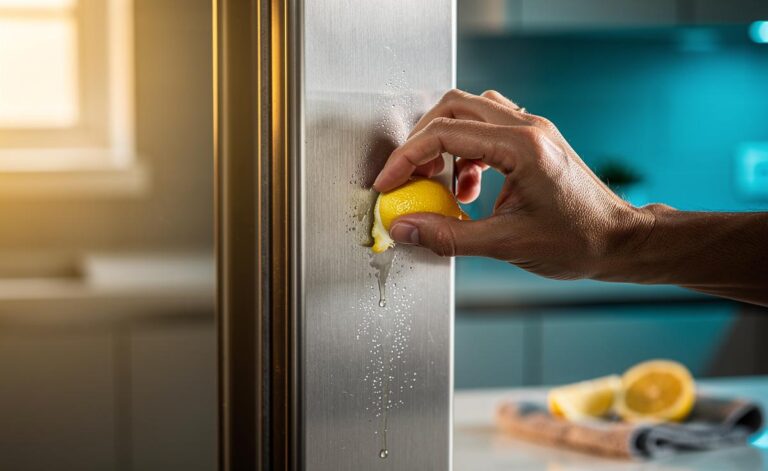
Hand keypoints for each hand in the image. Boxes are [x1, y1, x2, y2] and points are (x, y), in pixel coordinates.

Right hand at [373, 89, 653, 280]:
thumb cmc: (578, 241)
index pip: (447, 135)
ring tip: (441, 185)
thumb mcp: (506, 244)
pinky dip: (465, 153)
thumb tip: (405, 228)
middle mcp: (528, 127)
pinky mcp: (533, 139)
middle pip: (453, 108)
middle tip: (408, 178)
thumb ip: (449, 236)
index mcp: (523, 147)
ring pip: (469, 113)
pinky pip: (486, 128)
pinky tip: (467, 189)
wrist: (619, 241)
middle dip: (421, 143)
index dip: (407, 159)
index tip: (389, 183)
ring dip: (444, 144)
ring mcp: (532, 129)